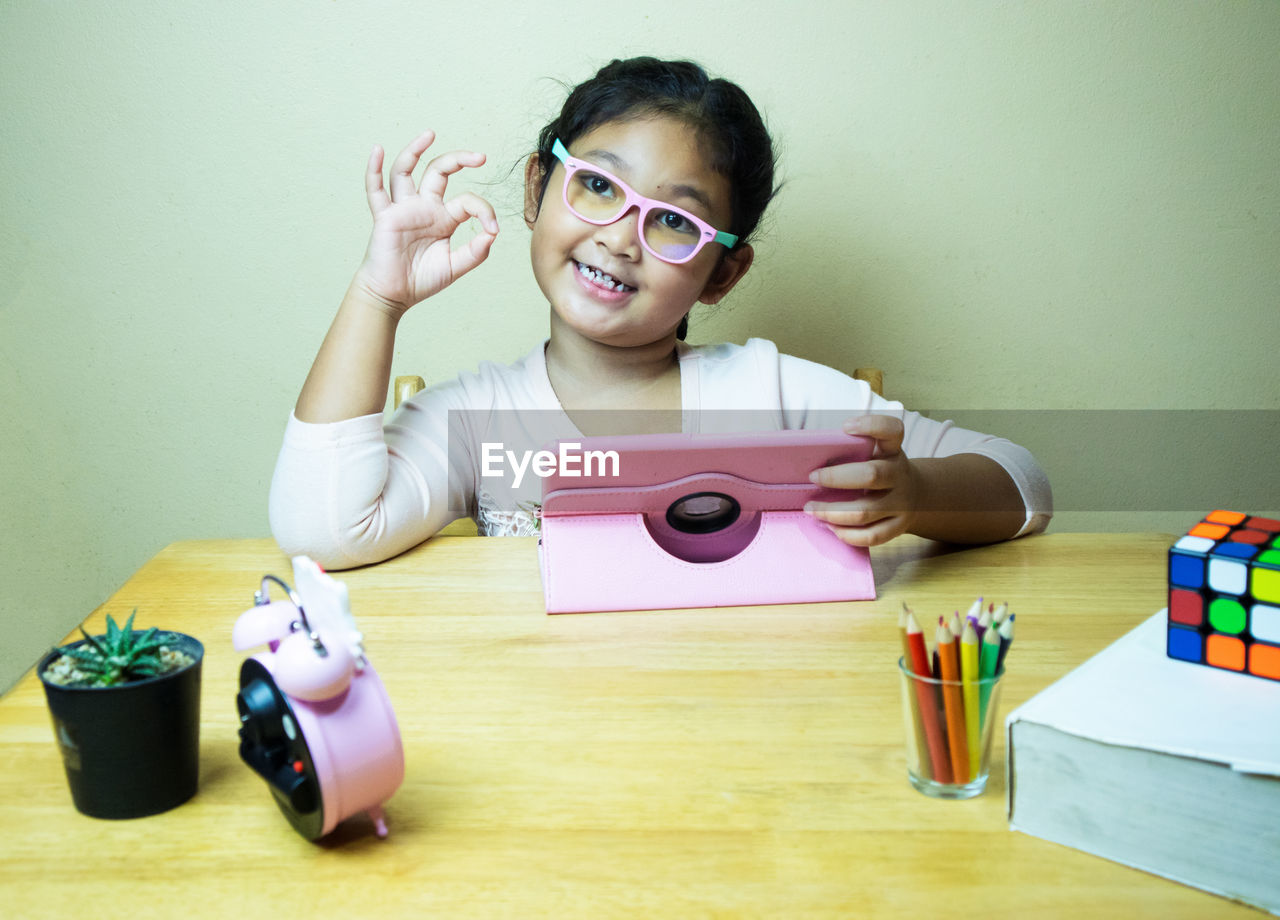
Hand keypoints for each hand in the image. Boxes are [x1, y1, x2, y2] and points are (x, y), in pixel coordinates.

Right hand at [353, 130, 498, 313]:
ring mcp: (403, 209)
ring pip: (406, 171)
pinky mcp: (384, 216)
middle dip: (458, 159)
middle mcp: (424, 207)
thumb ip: (475, 252)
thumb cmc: (422, 280)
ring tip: (429, 134)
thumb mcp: (455, 267)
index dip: (483, 211)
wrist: (395, 295)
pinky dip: (374, 169)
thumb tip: (492, 233)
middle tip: (480, 156)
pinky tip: (377, 150)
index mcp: (444, 217)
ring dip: (415, 150)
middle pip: (438, 171)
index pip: (466, 201)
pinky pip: (375, 189)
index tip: (493, 229)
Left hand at [804, 414, 917, 546]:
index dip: (871, 425)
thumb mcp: (876, 452)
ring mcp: (902, 503)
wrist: (917, 496)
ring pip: (865, 512)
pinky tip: (831, 526)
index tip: (846, 427)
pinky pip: (872, 536)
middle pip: (871, 475)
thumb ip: (852, 450)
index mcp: (892, 450)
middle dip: (836, 477)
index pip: (892, 430)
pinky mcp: (899, 526)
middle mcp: (900, 475)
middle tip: (813, 477)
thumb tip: (806, 455)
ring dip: (832, 512)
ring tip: (811, 509)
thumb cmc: (881, 470)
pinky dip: (847, 534)